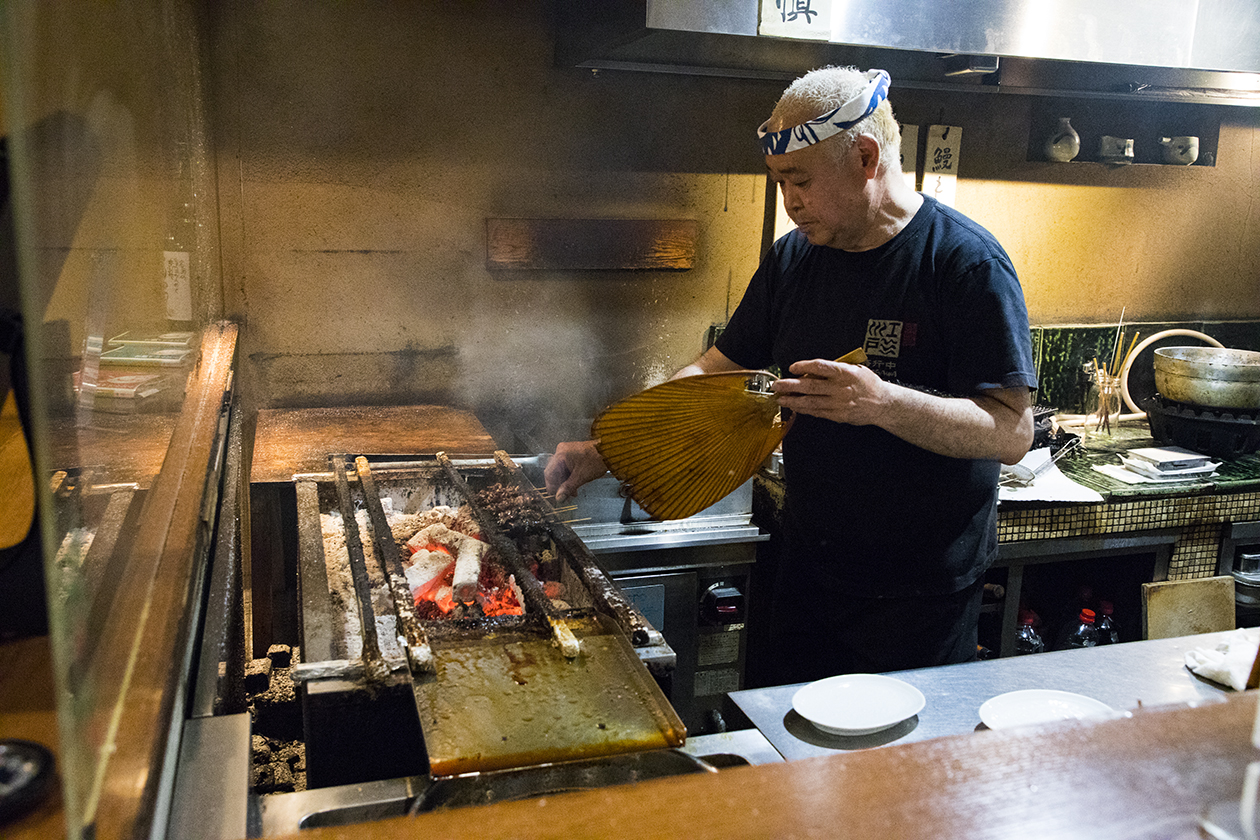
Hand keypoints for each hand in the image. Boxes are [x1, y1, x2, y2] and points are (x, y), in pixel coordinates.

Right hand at [543, 440, 607, 501]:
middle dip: (559, 485)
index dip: (551, 487)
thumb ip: (568, 488)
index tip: (556, 496)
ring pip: (560, 470)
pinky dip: (569, 476)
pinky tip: (574, 485)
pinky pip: (565, 466)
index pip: (549, 474)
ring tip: (572, 492)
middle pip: (554, 472)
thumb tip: (559, 497)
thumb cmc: (597, 460)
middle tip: (564, 496)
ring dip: (565, 482)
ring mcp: (566, 451)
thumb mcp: (581, 477)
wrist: (608, 452)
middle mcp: (561, 451)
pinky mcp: (572, 453)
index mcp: (561, 455)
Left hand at [771, 358, 887, 425]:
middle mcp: (840, 388)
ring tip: (780, 398)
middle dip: (790, 386)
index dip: (804, 366)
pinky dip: (804, 410)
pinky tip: (794, 407)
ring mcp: (838, 403)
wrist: (883, 403)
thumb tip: (812, 370)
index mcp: (845, 372)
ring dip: (793, 400)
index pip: (820, 366)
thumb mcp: (855, 368)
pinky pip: (817, 412)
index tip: (792, 367)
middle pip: (810, 386)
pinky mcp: (837, 415)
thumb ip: (835, 369)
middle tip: (777, 385)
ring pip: (810, 402)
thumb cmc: (868, 383)